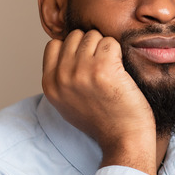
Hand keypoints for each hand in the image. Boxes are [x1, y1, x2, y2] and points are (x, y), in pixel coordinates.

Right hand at [42, 29, 158, 174]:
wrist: (124, 138)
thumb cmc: (102, 121)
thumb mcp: (67, 102)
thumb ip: (61, 77)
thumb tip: (64, 48)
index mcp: (49, 84)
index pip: (54, 44)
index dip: (74, 48)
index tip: (88, 62)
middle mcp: (61, 76)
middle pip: (75, 36)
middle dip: (91, 45)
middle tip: (104, 66)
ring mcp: (81, 71)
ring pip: (93, 36)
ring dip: (106, 48)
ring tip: (113, 70)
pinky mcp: (104, 68)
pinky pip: (111, 42)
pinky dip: (119, 52)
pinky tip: (121, 71)